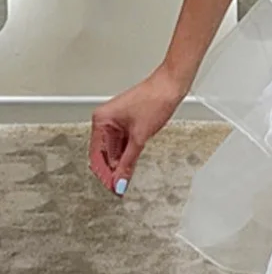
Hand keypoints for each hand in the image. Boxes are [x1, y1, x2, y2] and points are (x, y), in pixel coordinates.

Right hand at [88, 63, 186, 196]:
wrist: (171, 85)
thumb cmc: (156, 99)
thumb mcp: (140, 136)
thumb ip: (128, 162)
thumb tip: (120, 181)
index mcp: (101, 120)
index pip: (97, 155)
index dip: (104, 173)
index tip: (112, 188)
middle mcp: (105, 119)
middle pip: (104, 153)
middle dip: (112, 170)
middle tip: (118, 188)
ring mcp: (116, 120)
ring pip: (114, 149)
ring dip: (119, 163)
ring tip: (124, 180)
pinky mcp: (127, 120)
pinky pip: (122, 142)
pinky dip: (126, 154)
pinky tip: (129, 165)